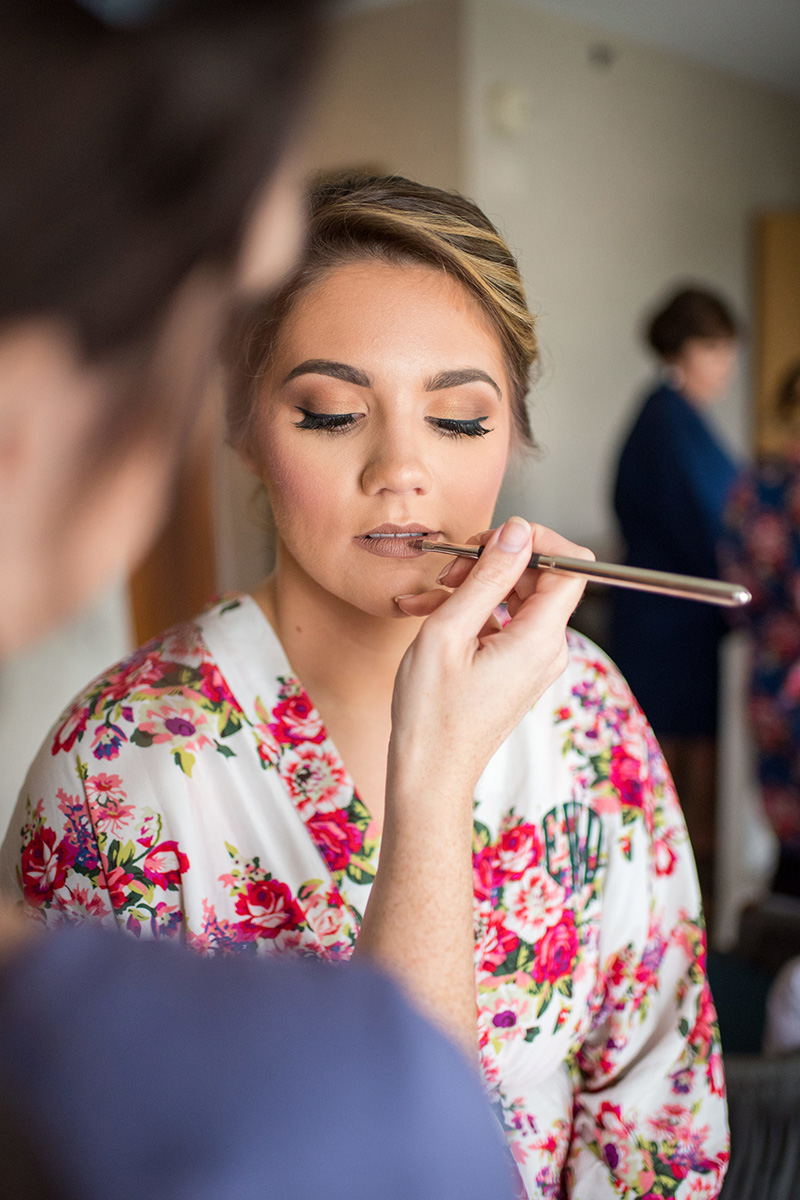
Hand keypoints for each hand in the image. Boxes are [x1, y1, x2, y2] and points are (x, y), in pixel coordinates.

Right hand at [389, 517, 592, 793]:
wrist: (430, 772)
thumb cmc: (432, 712)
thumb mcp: (449, 631)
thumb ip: (487, 576)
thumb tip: (515, 531)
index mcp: (540, 638)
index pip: (571, 564)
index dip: (535, 540)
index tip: (490, 541)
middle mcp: (548, 648)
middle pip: (541, 576)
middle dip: (495, 561)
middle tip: (450, 570)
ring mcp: (534, 659)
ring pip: (517, 596)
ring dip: (474, 585)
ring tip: (431, 595)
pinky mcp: (517, 668)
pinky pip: (504, 622)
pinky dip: (471, 610)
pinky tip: (431, 613)